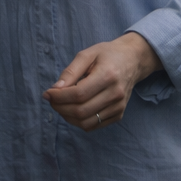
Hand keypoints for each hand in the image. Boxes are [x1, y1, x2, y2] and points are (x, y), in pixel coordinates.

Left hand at [42, 32, 160, 130]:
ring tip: (61, 105)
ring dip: (67, 117)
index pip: (79, 94)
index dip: (59, 97)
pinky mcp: (119, 114)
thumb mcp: (87, 54)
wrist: (132, 60)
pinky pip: (94, 125)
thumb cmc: (107, 54)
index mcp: (108, 75)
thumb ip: (70, 72)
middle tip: (52, 100)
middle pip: (81, 111)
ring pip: (86, 122)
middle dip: (60, 108)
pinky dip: (79, 121)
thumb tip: (54, 90)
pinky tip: (74, 109)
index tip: (47, 93)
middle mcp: (115, 93)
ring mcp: (119, 106)